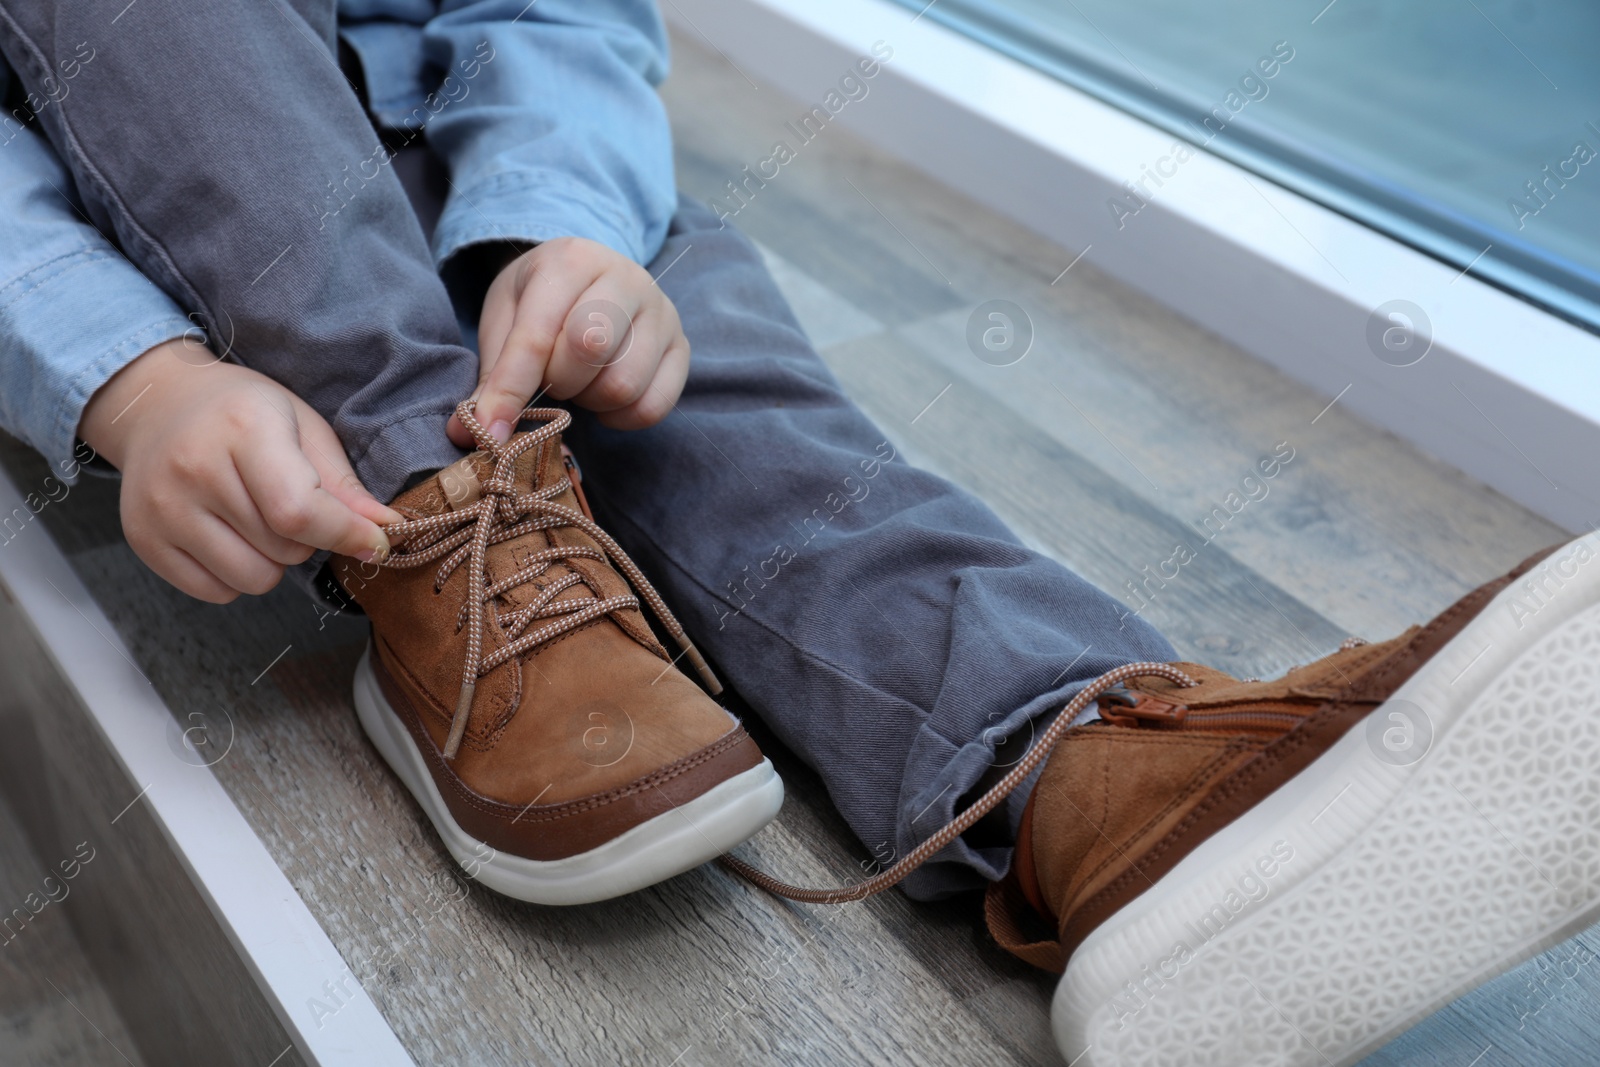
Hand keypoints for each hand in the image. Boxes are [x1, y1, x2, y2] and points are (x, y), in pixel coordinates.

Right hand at [79, 340, 399, 603]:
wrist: (160, 404)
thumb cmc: (242, 413)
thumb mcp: (302, 426)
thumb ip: (342, 482)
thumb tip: (383, 530)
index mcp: (242, 429)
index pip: (298, 511)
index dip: (346, 535)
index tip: (375, 543)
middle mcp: (193, 469)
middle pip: (283, 549)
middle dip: (306, 539)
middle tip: (288, 504)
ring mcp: (161, 508)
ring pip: (253, 579)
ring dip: (273, 561)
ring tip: (257, 520)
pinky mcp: (143, 540)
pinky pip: (216, 592)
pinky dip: (236, 575)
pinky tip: (228, 534)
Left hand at [447, 236, 688, 446]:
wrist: (589, 277)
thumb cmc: (541, 301)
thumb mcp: (505, 321)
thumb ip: (491, 375)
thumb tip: (470, 434)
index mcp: (572, 259)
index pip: (538, 334)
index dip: (510, 389)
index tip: (489, 432)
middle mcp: (627, 278)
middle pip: (590, 349)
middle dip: (558, 381)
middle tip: (550, 376)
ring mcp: (662, 313)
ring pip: (623, 384)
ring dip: (589, 400)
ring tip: (579, 381)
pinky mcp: (683, 348)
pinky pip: (653, 406)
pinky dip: (620, 417)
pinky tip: (603, 397)